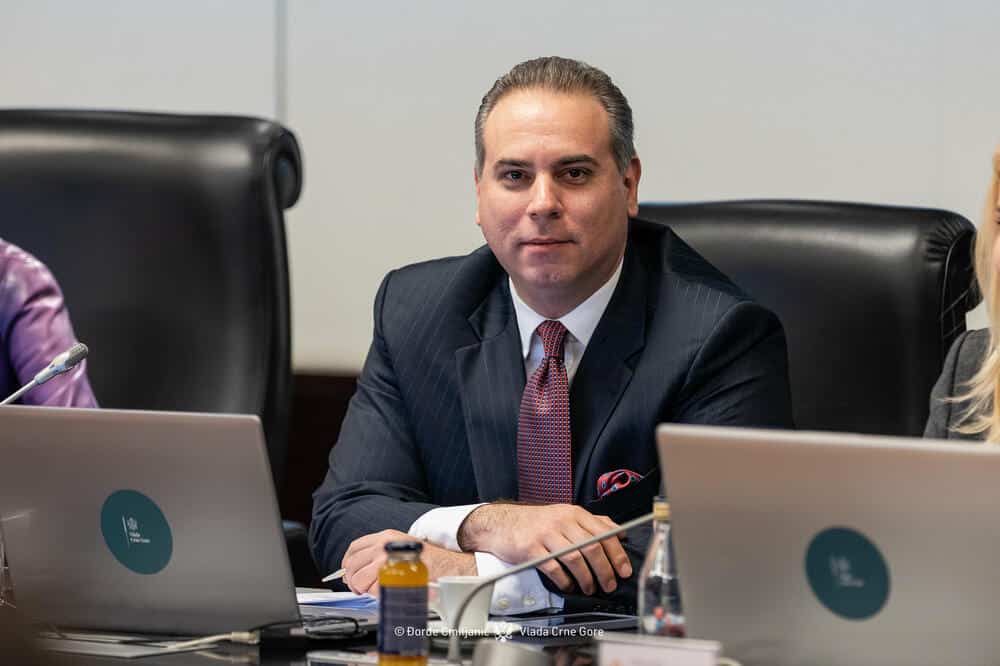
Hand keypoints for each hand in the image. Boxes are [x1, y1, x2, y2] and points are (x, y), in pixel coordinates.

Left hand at [341, 529, 475, 594]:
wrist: (448, 568)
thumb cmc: (430, 562)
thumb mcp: (402, 549)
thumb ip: (379, 556)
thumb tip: (355, 571)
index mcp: (386, 536)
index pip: (354, 547)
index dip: (348, 562)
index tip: (349, 572)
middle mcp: (383, 545)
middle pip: (352, 563)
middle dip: (353, 579)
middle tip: (361, 588)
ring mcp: (386, 559)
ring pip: (358, 577)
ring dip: (363, 588)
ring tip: (374, 591)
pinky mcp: (390, 574)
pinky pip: (372, 588)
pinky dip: (374, 594)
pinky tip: (385, 593)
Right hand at [457, 504, 630, 594]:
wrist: (502, 523)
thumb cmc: (537, 522)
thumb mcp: (565, 515)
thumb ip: (592, 522)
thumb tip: (619, 532)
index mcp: (574, 513)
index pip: (604, 533)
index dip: (617, 554)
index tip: (624, 570)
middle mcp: (561, 521)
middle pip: (592, 547)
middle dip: (605, 570)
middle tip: (610, 585)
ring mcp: (546, 535)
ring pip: (575, 558)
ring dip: (587, 578)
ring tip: (590, 588)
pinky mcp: (531, 549)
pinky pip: (554, 568)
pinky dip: (565, 581)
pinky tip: (569, 586)